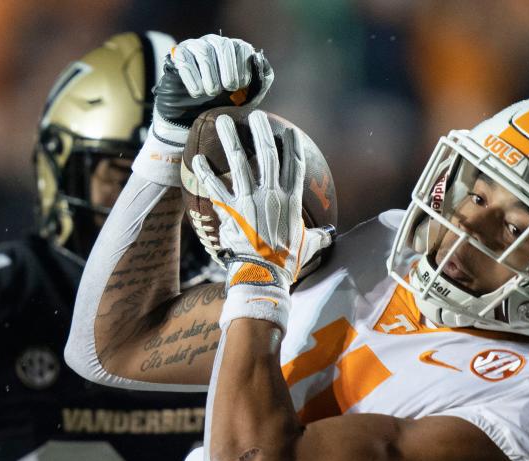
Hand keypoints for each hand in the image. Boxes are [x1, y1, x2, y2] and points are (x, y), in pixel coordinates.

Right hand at [151, 34, 273, 146]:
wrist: (192, 116)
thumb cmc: (223, 104)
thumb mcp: (246, 97)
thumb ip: (260, 81)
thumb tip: (260, 60)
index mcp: (234, 50)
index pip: (241, 47)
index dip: (243, 66)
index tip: (242, 85)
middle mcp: (215, 43)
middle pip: (223, 45)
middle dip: (228, 68)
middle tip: (228, 88)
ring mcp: (195, 47)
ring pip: (204, 51)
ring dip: (210, 74)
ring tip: (212, 92)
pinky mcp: (178, 56)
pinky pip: (185, 60)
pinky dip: (192, 77)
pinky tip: (197, 92)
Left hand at [191, 111, 332, 290]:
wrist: (265, 275)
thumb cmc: (287, 263)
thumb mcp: (308, 247)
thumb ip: (318, 238)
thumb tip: (330, 237)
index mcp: (292, 200)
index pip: (295, 166)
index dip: (292, 146)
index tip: (289, 131)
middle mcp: (272, 194)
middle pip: (268, 155)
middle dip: (262, 132)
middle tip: (256, 115)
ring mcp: (250, 200)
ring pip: (240, 163)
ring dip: (231, 140)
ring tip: (224, 121)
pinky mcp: (231, 210)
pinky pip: (216, 188)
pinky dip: (206, 174)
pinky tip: (198, 160)